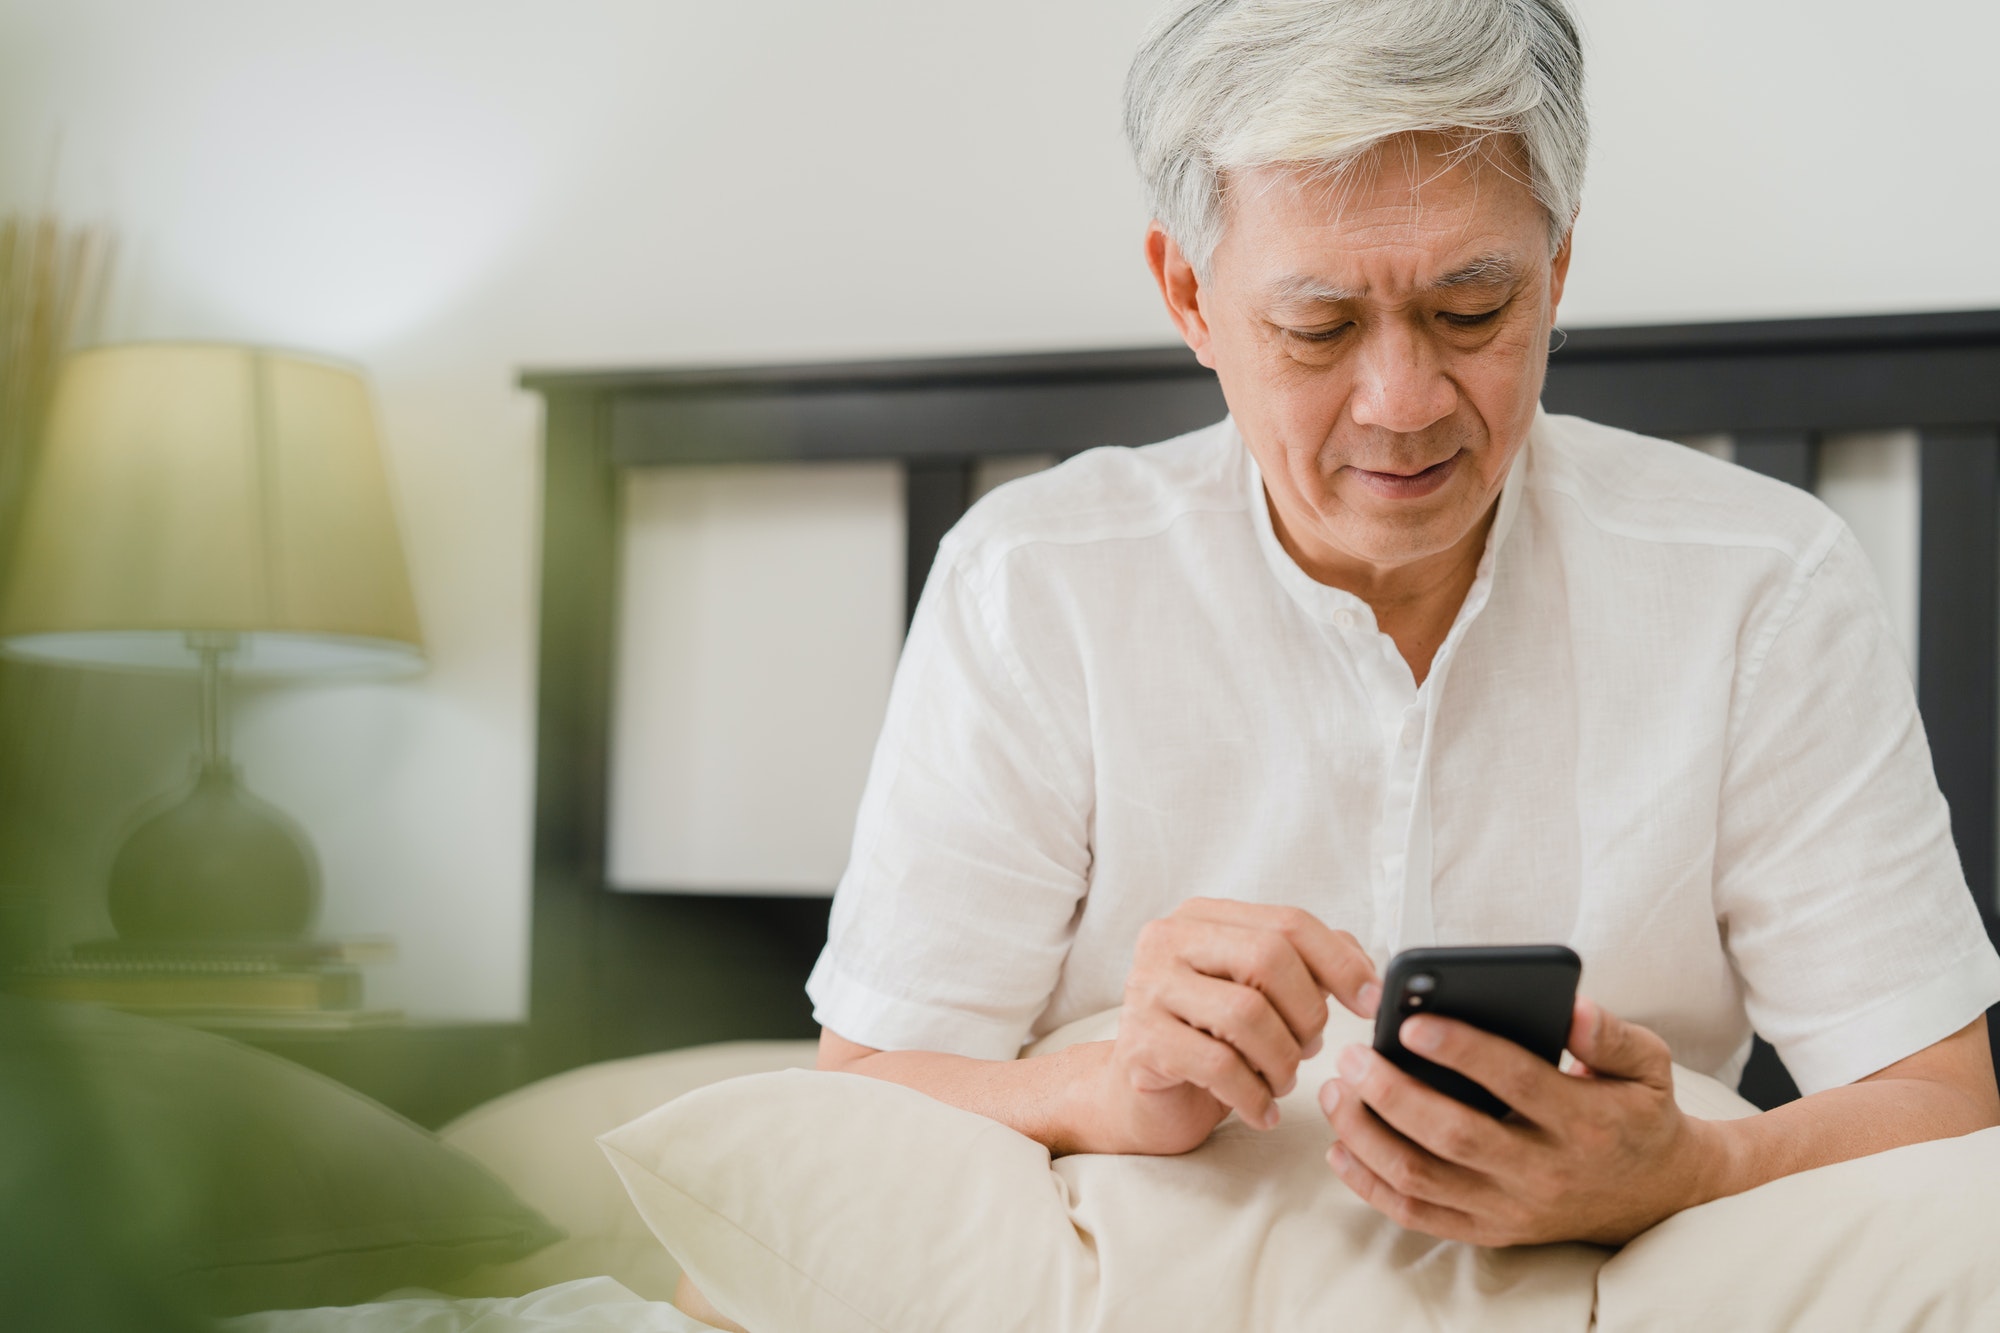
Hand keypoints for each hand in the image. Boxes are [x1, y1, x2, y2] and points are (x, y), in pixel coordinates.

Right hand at [1086, 898, 1378, 1155]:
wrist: (1143, 1098)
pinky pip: (1220, 1065)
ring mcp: (1148, 988)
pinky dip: (1255, 1095)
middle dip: (1307, 1013)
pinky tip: (1262, 1110)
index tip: (1369, 1001)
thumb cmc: (1209, 1041)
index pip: (1287, 922)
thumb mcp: (1260, 995)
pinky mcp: (1140, 1042)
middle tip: (1310, 1048)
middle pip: (1268, 957)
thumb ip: (1306, 967)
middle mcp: (1168, 940)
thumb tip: (1365, 968)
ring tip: (1282, 1082)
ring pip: (1246, 1013)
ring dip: (1282, 1060)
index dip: (1339, 962)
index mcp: (1203, 918)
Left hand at [1318, 997, 1720, 1245]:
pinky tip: (1341, 1147)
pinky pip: (1417, 1215)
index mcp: (1583, 1120)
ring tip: (1336, 1091)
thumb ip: (1609, 1033)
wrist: (1659, 1197)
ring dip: (1367, 1135)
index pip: (1515, 1082)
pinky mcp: (1491, 1231)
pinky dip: (1370, 1185)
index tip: (1411, 1021)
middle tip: (1352, 1055)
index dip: (1461, 1050)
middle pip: (1453, 1135)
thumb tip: (1572, 1006)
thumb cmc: (1639, 1114)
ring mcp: (1513, 1209)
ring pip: (1423, 1179)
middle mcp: (1544, 1172)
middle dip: (1391, 1093)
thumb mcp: (1648, 1064)